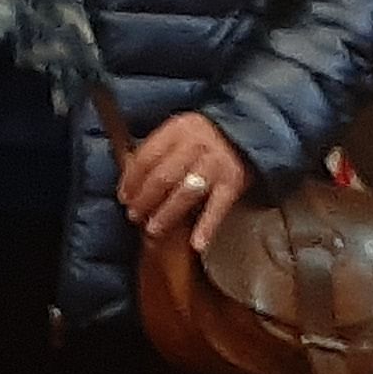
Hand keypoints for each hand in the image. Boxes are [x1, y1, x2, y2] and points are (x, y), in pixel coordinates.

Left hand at [118, 108, 253, 254]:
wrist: (249, 133)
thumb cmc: (205, 137)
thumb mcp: (181, 133)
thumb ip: (158, 151)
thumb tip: (129, 181)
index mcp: (177, 129)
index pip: (147, 156)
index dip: (131, 180)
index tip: (123, 197)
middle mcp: (195, 145)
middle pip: (163, 176)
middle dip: (145, 199)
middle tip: (134, 216)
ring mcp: (215, 164)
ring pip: (185, 192)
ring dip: (167, 214)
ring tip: (153, 230)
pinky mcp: (234, 181)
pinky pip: (217, 207)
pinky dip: (207, 226)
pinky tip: (196, 244)